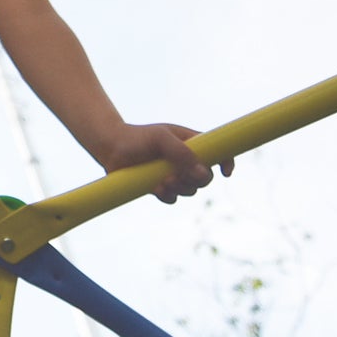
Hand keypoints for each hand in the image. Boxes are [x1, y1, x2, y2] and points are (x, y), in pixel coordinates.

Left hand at [91, 121, 232, 201]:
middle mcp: (185, 160)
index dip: (226, 162)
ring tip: (163, 181)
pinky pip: (173, 198)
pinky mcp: (160, 187)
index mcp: (191, 143)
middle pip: (205, 178)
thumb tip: (203, 173)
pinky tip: (155, 188)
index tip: (226, 172)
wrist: (110, 147)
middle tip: (177, 176)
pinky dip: (167, 195)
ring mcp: (173, 174)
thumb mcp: (160, 138)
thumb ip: (182, 153)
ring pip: (190, 190)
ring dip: (180, 188)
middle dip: (196, 180)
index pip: (218, 152)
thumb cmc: (136, 137)